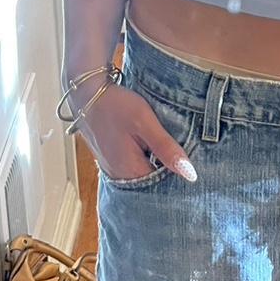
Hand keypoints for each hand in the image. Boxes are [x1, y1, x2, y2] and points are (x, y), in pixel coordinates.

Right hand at [70, 82, 197, 183]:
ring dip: (157, 166)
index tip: (192, 168)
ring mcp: (113, 168)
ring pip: (143, 175)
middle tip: (186, 158)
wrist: (86, 92)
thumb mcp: (145, 123)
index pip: (163, 188)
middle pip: (152, 184)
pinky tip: (153, 149)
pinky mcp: (111, 159)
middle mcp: (120, 175)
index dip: (179, 178)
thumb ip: (166, 149)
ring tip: (172, 152)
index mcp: (130, 171)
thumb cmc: (116, 106)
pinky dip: (146, 160)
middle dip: (169, 173)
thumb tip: (190, 174)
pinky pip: (133, 166)